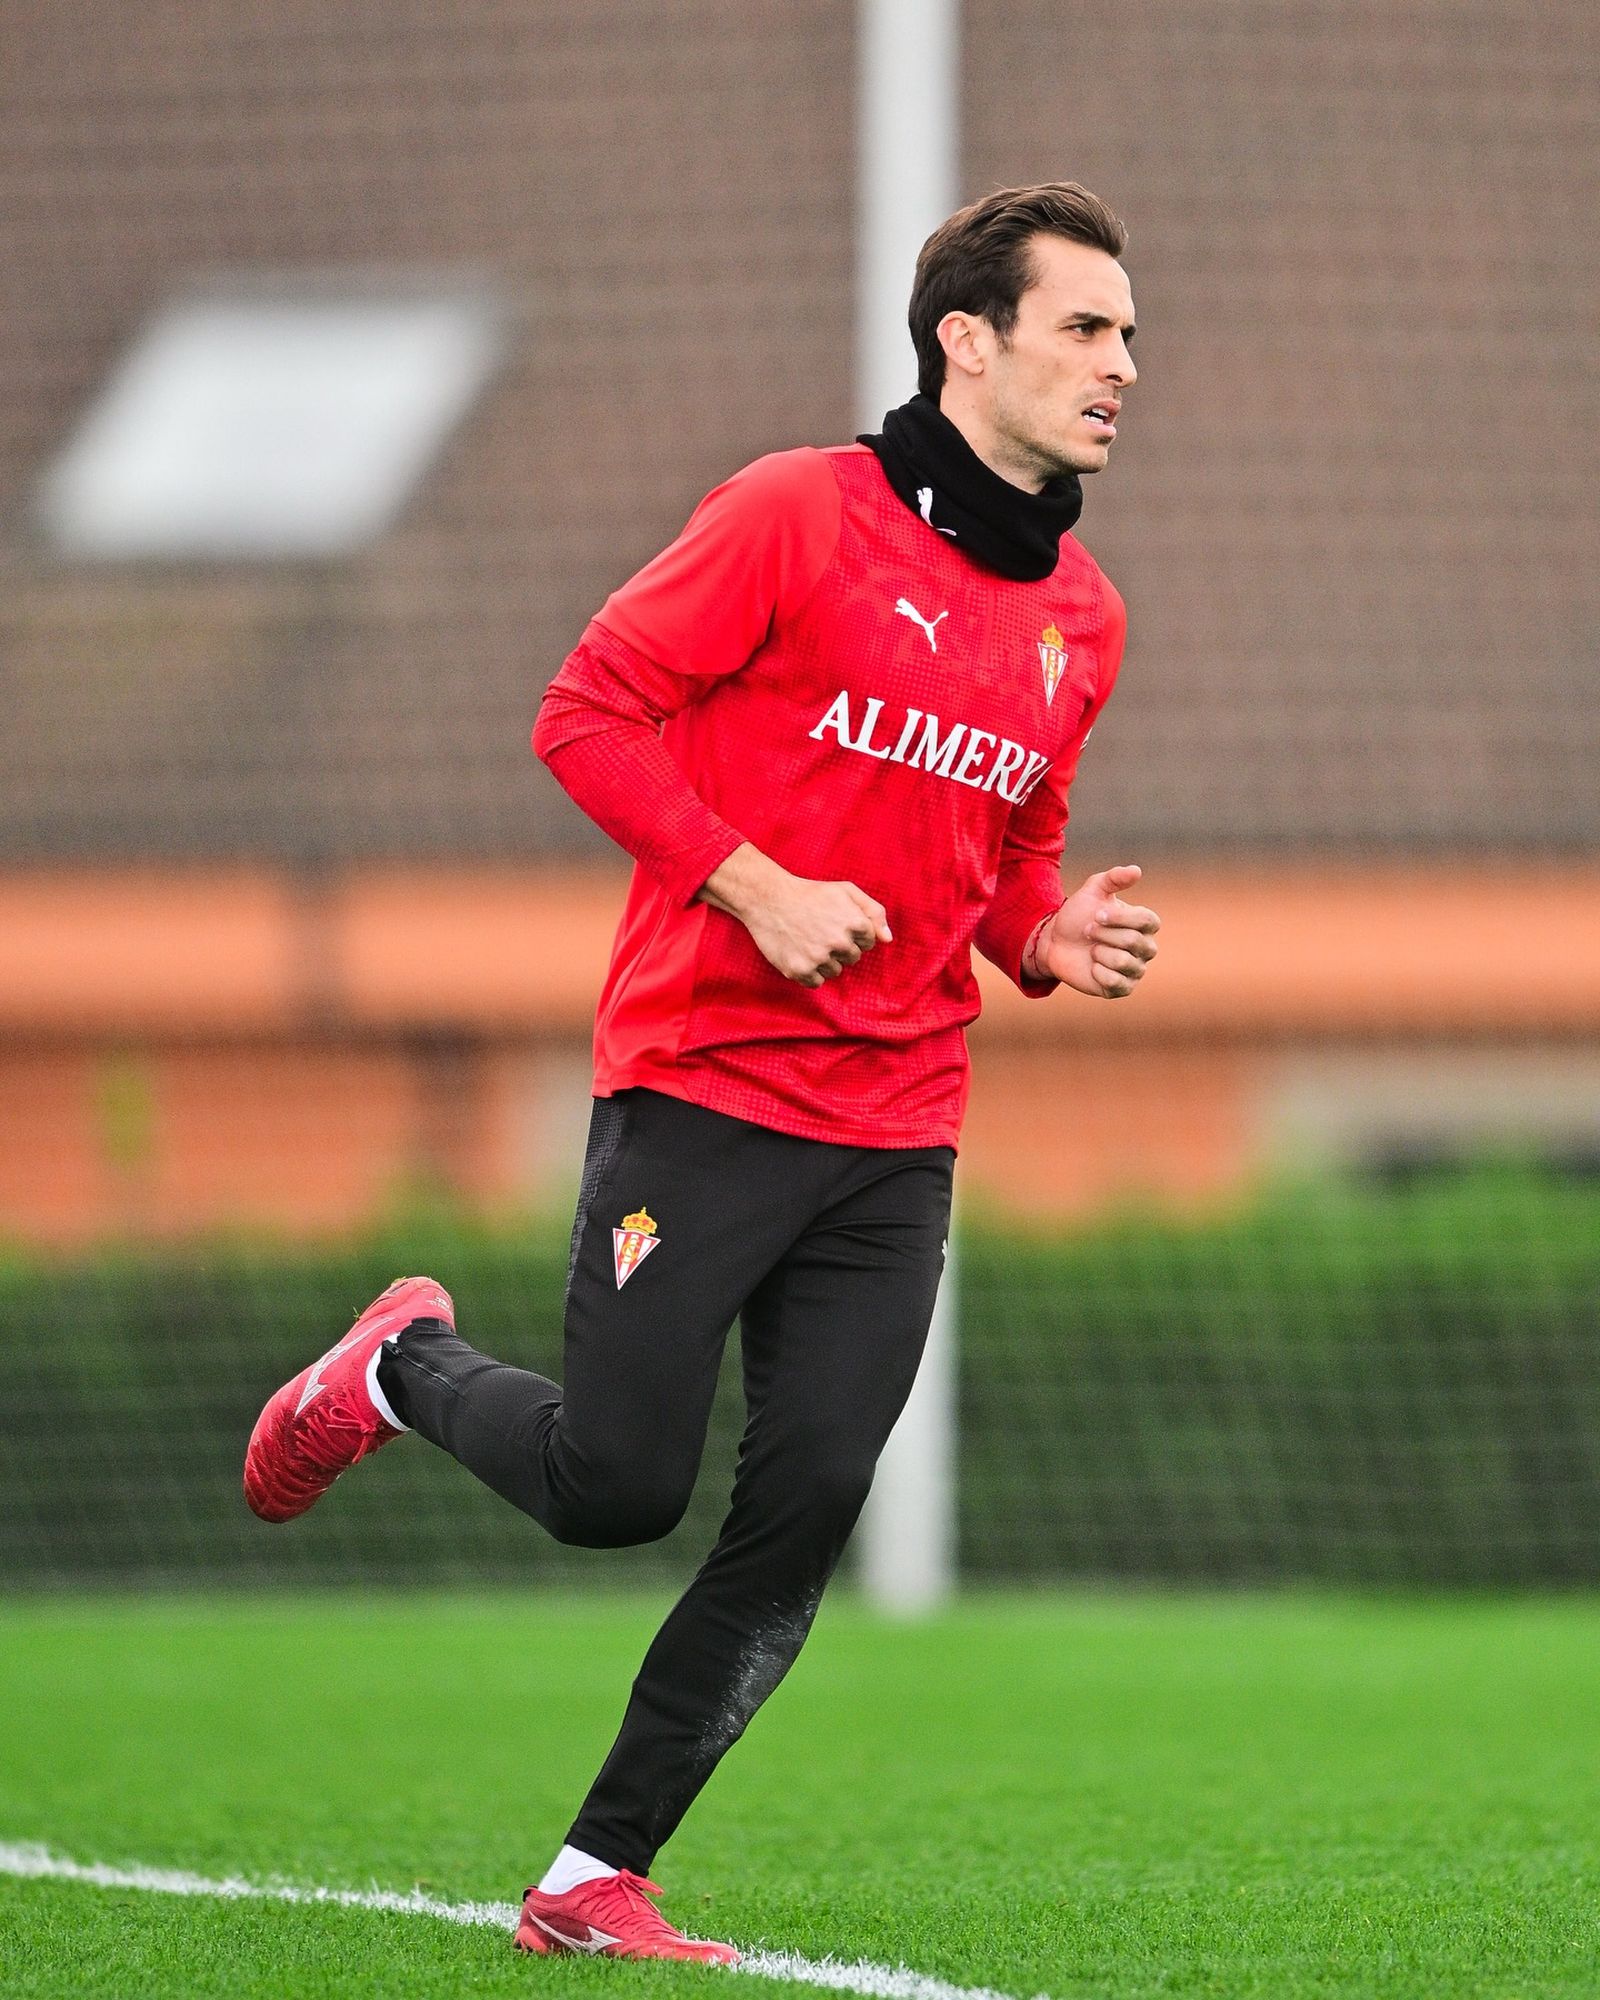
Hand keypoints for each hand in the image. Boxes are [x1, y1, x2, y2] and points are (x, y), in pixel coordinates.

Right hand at [698, 842, 891, 987]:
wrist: (768, 899)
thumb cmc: (809, 893)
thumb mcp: (846, 891)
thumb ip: (873, 912)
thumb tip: (888, 940)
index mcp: (855, 923)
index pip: (869, 942)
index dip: (853, 933)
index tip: (836, 923)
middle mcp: (839, 942)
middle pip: (853, 958)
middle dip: (840, 947)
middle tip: (820, 930)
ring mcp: (819, 958)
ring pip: (835, 971)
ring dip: (825, 960)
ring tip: (808, 940)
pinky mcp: (800, 971)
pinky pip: (816, 982)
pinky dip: (810, 971)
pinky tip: (800, 952)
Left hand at [1033, 863, 1159, 998]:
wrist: (1056, 942)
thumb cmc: (1079, 915)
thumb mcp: (1093, 890)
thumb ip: (1114, 878)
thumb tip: (1137, 871)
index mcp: (1144, 925)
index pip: (1148, 921)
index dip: (1121, 918)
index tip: (1097, 915)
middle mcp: (1146, 948)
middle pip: (1135, 941)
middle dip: (1104, 934)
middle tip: (1088, 931)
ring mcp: (1135, 970)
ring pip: (1124, 962)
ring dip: (1099, 952)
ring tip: (1091, 949)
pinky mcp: (1122, 988)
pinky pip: (1115, 982)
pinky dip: (1097, 972)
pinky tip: (1091, 966)